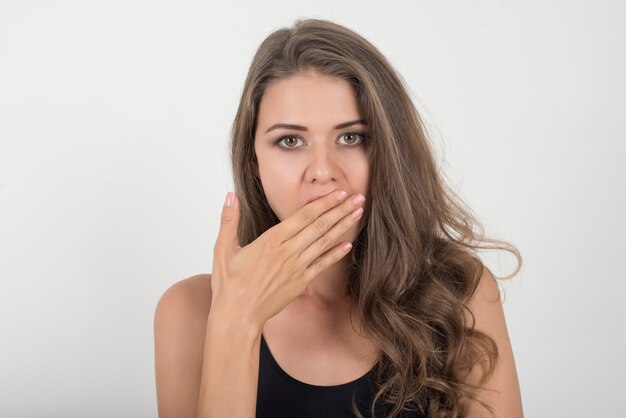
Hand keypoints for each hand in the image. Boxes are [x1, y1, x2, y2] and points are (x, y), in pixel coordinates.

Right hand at [209, 190, 364, 331]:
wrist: (238, 316)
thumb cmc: (228, 284)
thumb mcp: (223, 249)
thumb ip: (229, 220)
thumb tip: (230, 195)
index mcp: (270, 240)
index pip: (303, 216)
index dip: (323, 203)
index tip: (339, 193)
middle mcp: (287, 252)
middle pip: (319, 226)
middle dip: (340, 210)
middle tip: (358, 198)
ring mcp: (296, 268)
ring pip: (324, 242)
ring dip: (343, 227)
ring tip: (358, 213)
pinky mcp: (300, 283)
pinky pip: (322, 265)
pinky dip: (336, 253)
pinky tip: (349, 244)